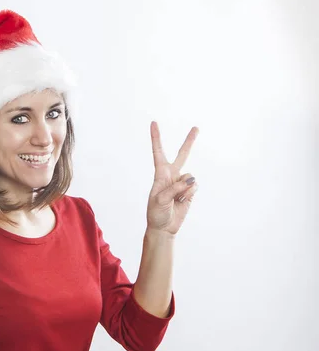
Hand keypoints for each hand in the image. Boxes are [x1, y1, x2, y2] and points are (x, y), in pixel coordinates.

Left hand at [145, 121, 198, 235]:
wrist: (164, 227)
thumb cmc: (156, 213)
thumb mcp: (160, 200)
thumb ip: (174, 188)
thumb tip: (191, 179)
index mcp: (160, 174)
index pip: (158, 152)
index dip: (156, 138)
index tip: (154, 123)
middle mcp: (171, 175)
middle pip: (182, 155)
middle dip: (189, 142)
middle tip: (196, 128)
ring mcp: (182, 183)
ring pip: (190, 177)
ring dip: (184, 188)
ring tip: (175, 200)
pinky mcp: (190, 191)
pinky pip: (194, 187)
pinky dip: (190, 194)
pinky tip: (182, 201)